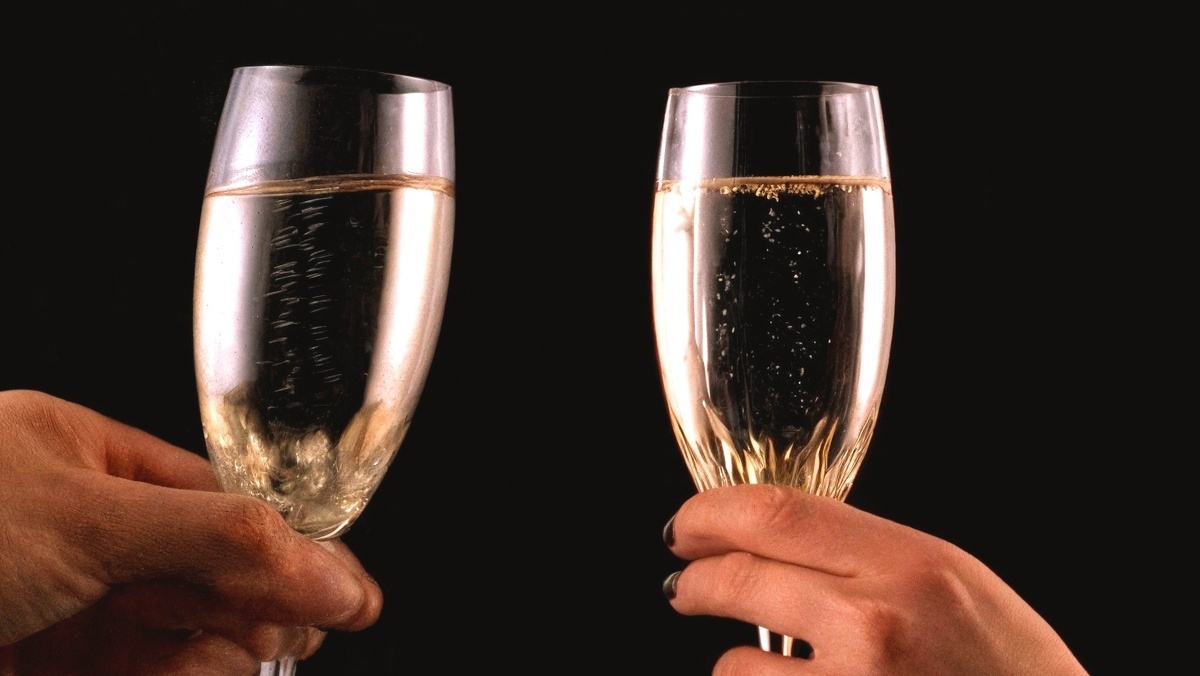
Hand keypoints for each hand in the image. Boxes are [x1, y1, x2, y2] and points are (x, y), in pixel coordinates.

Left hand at [0, 390, 382, 674]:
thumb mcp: (84, 520)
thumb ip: (214, 536)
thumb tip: (319, 561)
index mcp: (79, 459)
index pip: (211, 499)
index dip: (284, 540)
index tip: (344, 586)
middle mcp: (77, 531)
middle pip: (204, 567)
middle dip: (262, 598)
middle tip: (316, 627)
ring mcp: (61, 606)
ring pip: (178, 631)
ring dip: (225, 647)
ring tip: (250, 657)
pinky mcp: (50, 671)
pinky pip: (142, 674)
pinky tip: (206, 674)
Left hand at [663, 483, 1085, 674]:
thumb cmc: (1010, 668)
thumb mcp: (952, 581)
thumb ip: (867, 552)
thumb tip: (777, 537)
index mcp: (912, 565)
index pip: (776, 513)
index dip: (710, 513)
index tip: (689, 523)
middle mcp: (877, 623)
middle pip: (740, 576)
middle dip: (696, 578)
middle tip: (684, 582)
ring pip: (736, 663)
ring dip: (731, 659)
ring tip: (757, 658)